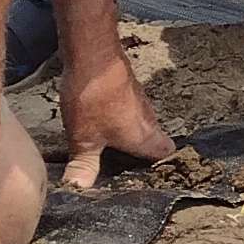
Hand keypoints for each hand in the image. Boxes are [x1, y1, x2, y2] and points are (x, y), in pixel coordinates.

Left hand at [55, 54, 174, 189]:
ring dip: (130, 132)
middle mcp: (148, 120)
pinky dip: (120, 116)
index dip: (161, 166)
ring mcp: (140, 100)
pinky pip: (130, 108)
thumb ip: (84, 166)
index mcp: (145, 137)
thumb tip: (77, 190)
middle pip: (155, 140)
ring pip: (142, 123)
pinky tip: (101, 118)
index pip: (166, 155)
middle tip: (126, 163)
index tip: (149, 175)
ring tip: (111, 144)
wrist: (94, 53)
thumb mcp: (84, 139)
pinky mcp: (127, 86)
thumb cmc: (94, 99)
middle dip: (143, 151)